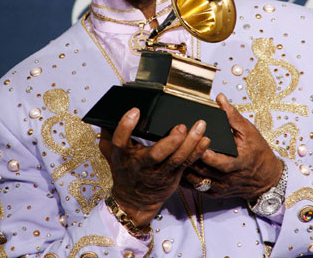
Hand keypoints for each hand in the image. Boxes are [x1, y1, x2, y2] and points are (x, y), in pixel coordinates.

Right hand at [99, 107, 209, 225]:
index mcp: (123, 156)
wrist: (134, 201)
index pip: (120, 140)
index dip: (126, 126)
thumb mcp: (110, 153)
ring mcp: (159, 172)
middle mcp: (141, 165)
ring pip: (177, 159)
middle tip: (180, 127)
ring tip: (200, 127)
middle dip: (170, 142)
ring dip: (190, 143)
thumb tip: (106, 113)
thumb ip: (108, 133)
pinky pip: (187, 163)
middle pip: (156, 154)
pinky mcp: (173, 175)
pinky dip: (197, 152)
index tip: (134, 110)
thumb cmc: (124, 171)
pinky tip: (205, 140)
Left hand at [181, 93, 282, 200]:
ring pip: (198, 180)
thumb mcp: (249, 131)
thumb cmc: (258, 152)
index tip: (200, 148)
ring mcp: (222, 186)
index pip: (222, 163)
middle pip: (205, 171)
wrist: (267, 177)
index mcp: (239, 162)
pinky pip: (197, 187)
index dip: (210, 157)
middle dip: (191, 159)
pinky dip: (187, 179)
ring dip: (185, 169)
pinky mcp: (216, 192)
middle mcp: (229, 177)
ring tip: (174, 155)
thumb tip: (220, 98)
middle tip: (178, 147)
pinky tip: (178, 167)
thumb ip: (232, 116)